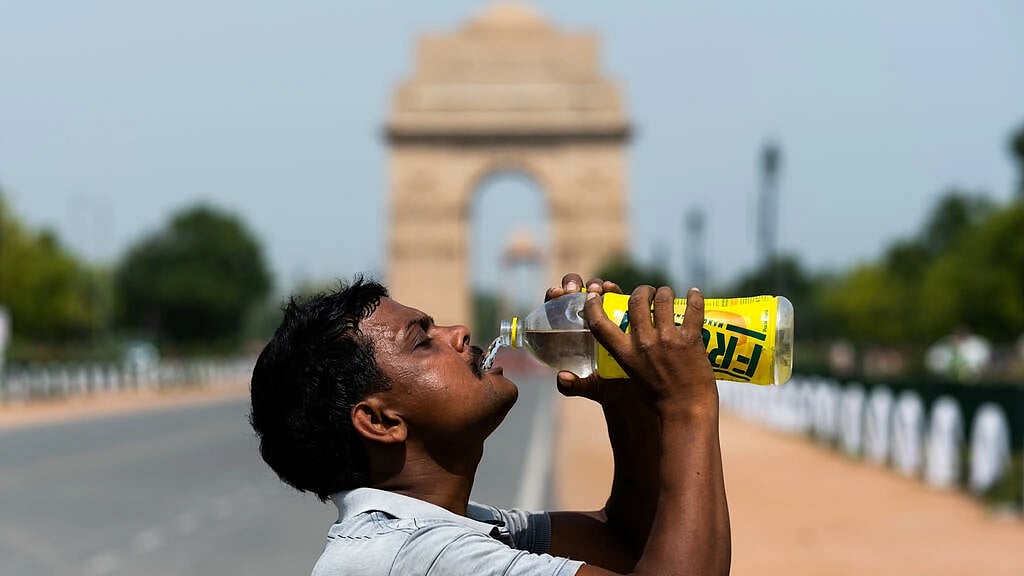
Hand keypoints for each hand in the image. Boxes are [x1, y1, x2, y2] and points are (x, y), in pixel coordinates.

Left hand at [546, 273, 629, 403]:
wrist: (636, 388)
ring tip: (596, 289)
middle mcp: (584, 319)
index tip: (556, 294)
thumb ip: (574, 386)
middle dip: (572, 284)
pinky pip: (615, 296)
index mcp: (568, 333)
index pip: (554, 309)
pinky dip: (612, 289)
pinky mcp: (622, 312)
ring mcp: (603, 314)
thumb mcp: (591, 387)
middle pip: (573, 293)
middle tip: (574, 290)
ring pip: (594, 291)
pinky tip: (612, 289)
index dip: (552, 297)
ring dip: (593, 285)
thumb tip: (562, 378)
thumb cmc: (608, 386)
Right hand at [583, 285, 717, 412]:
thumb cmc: (657, 398)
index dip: (594, 305)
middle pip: (636, 300)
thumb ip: (627, 354)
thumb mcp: (631, 374)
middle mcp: (644, 343)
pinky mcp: (691, 340)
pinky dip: (695, 297)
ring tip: (669, 294)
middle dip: (642, 291)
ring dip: (666, 292)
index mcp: (625, 354)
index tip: (595, 295)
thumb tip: (619, 342)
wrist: (686, 411)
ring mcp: (668, 340)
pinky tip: (694, 293)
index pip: (600, 323)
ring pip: (664, 299)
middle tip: (649, 293)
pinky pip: (692, 309)